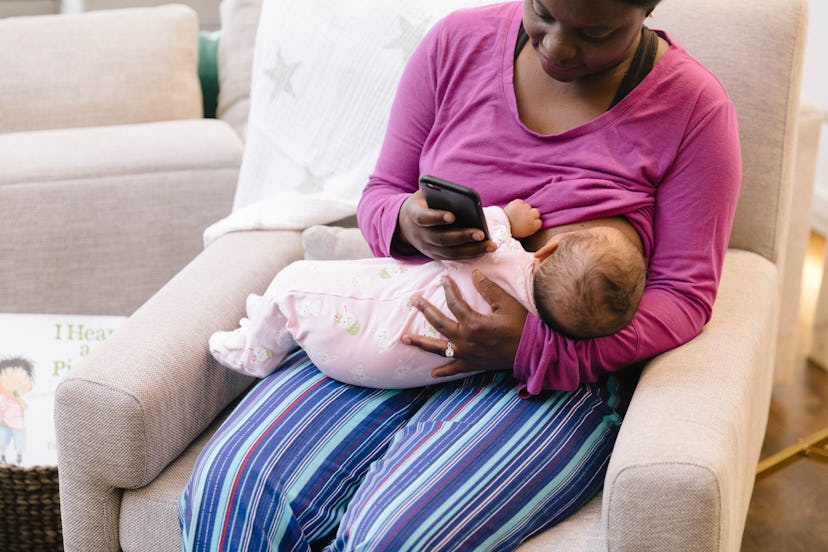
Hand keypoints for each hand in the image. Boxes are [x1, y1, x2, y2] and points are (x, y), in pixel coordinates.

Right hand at [396, 190, 494, 259]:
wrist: (406, 224)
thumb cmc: (423, 204)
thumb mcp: (426, 195)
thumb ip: (439, 194)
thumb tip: (463, 196)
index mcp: (414, 215)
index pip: (424, 218)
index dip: (437, 218)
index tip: (452, 216)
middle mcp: (419, 235)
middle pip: (440, 238)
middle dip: (461, 237)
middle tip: (481, 233)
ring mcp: (427, 248)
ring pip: (449, 252)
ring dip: (471, 250)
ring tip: (490, 245)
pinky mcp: (435, 255)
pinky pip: (454, 257)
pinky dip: (470, 254)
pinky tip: (485, 249)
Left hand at [403, 270, 527, 377]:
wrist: (534, 351)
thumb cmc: (522, 325)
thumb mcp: (507, 303)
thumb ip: (488, 288)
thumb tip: (474, 273)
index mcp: (473, 323)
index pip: (454, 302)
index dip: (448, 288)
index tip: (443, 278)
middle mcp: (465, 339)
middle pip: (438, 322)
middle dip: (424, 310)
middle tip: (413, 301)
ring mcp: (467, 354)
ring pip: (438, 347)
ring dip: (421, 343)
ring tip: (404, 339)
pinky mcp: (473, 364)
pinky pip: (454, 368)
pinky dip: (443, 371)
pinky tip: (432, 374)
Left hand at [504, 199, 541, 238]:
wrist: (500, 225)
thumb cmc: (513, 230)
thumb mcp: (525, 233)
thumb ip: (532, 226)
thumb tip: (536, 220)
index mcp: (533, 225)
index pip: (539, 221)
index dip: (534, 222)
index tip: (529, 223)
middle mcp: (530, 216)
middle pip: (536, 212)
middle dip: (531, 214)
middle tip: (524, 217)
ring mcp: (524, 208)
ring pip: (528, 206)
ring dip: (524, 209)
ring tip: (517, 214)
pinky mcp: (517, 203)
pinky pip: (520, 202)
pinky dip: (517, 205)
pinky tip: (514, 210)